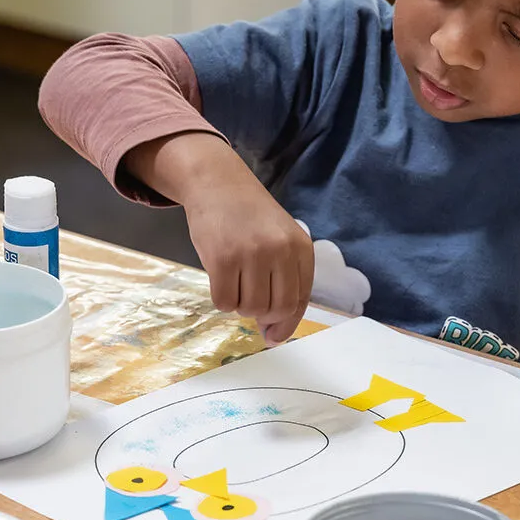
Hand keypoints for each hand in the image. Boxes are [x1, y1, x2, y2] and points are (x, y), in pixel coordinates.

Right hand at [184, 177, 314, 345]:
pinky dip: (221, 300)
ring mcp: (251, 254)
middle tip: (249, 301)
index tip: (273, 335)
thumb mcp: (279, 241)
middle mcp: (280, 250)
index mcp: (301, 248)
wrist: (219, 183)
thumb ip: (282, 282)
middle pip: (277, 309)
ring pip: (249, 308)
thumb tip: (273, 335)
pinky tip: (221, 279)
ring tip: (235, 282)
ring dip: (240, 305)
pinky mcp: (222, 258)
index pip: (300, 300)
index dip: (286, 323)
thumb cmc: (250, 218)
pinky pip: (224, 302)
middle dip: (262, 315)